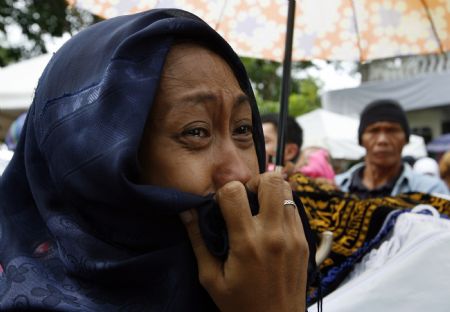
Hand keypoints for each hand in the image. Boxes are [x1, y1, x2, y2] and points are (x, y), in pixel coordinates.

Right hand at [180, 172, 308, 311]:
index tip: (222, 206)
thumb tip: (185, 211)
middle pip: (272, 180)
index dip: (223, 192)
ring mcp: (293, 236)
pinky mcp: (304, 242)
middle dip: (254, 182)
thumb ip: (198, 241)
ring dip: (270, 192)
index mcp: (247, 242)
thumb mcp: (210, 278)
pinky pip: (295, 209)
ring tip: (258, 208)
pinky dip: (281, 207)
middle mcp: (274, 234)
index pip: (235, 192)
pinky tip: (270, 223)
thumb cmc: (240, 305)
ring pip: (287, 190)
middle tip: (246, 197)